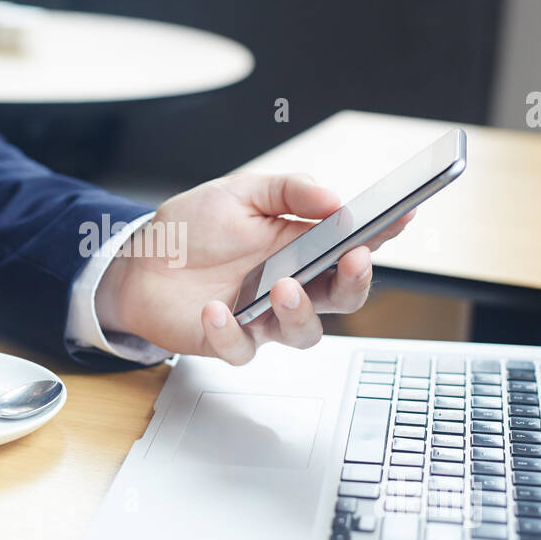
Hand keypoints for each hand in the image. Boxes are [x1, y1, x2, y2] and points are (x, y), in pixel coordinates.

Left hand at [96, 173, 412, 364]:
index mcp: (301, 248)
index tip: (401, 216)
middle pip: (343, 297)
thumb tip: (333, 199)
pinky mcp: (229, 341)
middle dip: (356, 282)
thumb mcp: (241, 193)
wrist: (139, 258)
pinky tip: (216, 309)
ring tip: (283, 287)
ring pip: (304, 333)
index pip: (352, 245)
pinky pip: (242, 348)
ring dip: (300, 312)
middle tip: (353, 260)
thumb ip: (288, 191)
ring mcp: (262, 317)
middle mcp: (291, 286)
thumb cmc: (194, 228)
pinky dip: (230, 332)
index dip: (382, 234)